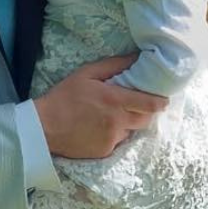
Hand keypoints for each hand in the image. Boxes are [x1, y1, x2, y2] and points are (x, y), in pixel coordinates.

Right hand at [33, 55, 166, 159]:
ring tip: (110, 116)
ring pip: (131, 131)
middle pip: (146, 119)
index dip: (160, 102)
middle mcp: (118, 122)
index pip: (150, 104)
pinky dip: (113, 135)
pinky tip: (98, 128)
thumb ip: (114, 65)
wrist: (44, 128)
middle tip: (134, 105)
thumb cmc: (64, 96)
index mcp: (115, 100)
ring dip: (127, 123)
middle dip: (145, 112)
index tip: (163, 99)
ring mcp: (113, 139)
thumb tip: (136, 57)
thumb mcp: (87, 73)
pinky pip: (118, 142)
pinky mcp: (106, 151)